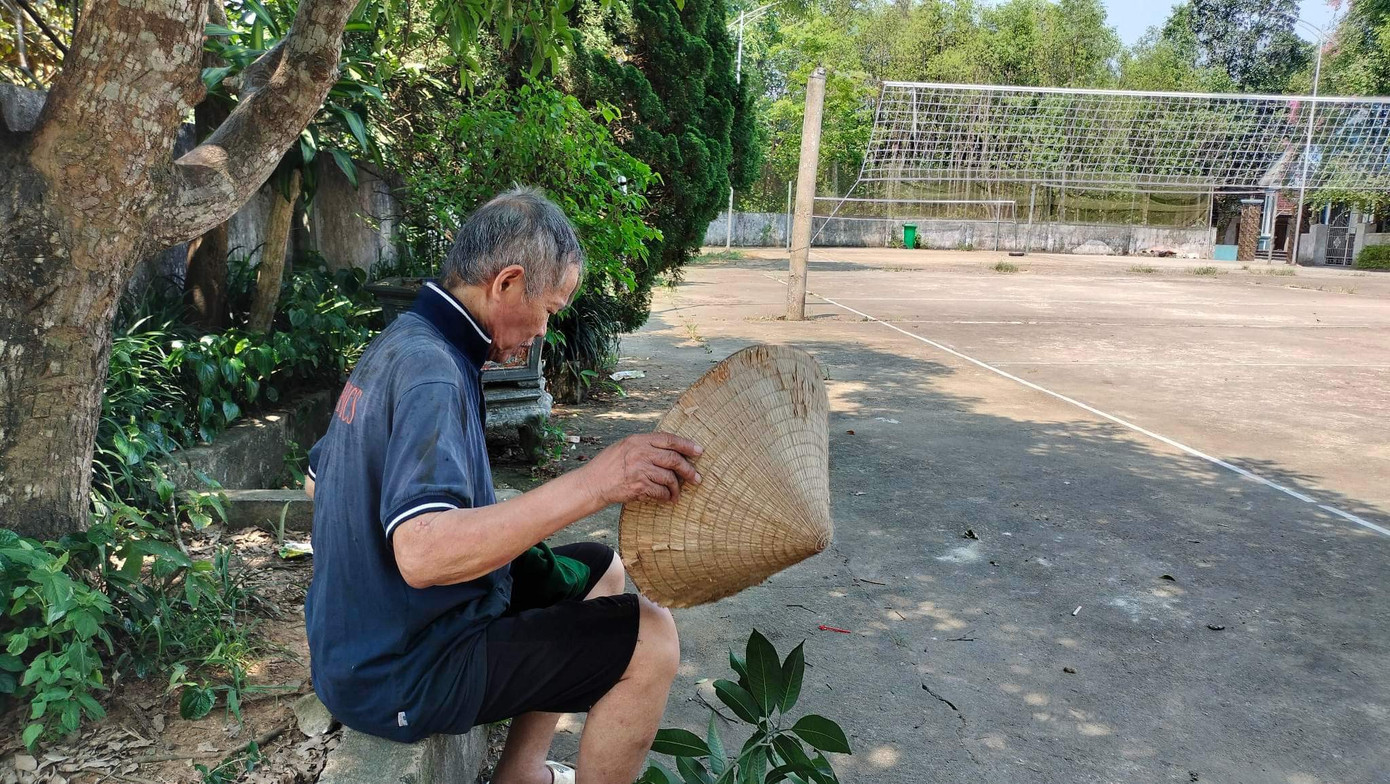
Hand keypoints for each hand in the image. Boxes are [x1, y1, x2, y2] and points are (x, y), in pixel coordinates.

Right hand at [582, 432, 702, 505]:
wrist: (592, 484)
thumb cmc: (608, 465)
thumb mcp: (625, 447)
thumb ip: (645, 446)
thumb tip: (671, 451)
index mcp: (638, 440)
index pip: (668, 439)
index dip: (687, 445)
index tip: (699, 451)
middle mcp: (640, 453)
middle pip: (674, 459)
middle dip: (688, 470)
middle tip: (697, 478)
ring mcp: (640, 470)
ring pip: (669, 478)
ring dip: (676, 488)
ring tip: (677, 493)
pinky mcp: (639, 486)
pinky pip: (660, 492)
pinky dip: (666, 497)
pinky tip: (666, 499)